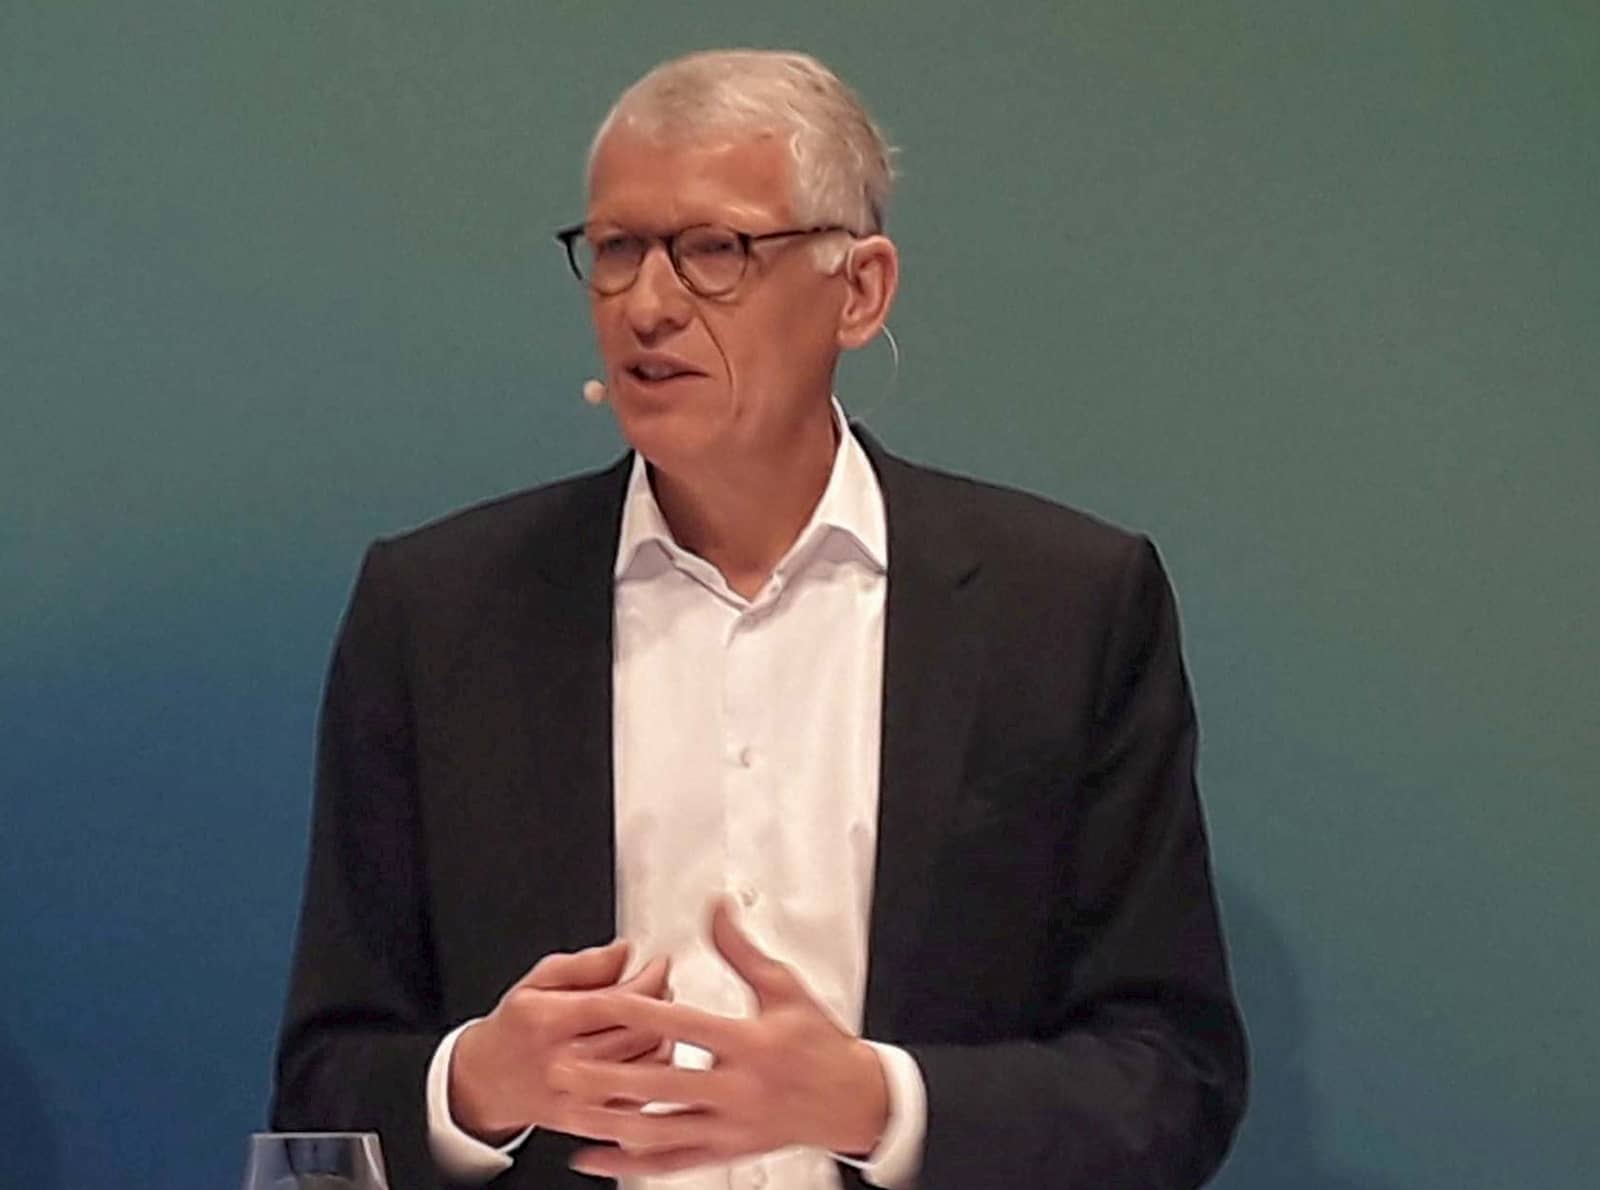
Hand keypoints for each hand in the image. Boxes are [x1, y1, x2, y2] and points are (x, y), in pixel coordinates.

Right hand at [449, 940, 670, 1142]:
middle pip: (637, 1033)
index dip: (649, 980)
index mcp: (548, 1022)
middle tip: (661, 987)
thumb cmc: (515, 1027)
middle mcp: (563, 1062)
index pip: (615, 1001)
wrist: (486, 1081)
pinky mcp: (589, 1120)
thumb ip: (584, 964)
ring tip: (655, 1017)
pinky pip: (641, 1097)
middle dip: (661, 1004)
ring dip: (664, 1036)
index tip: (660, 963)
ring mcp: (577, 1096)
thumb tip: (624, 950)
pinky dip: (656, 1070)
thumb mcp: (536, 982)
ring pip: (646, 1065)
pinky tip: (649, 1049)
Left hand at [548, 898, 889, 1178]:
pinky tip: (595, 1154)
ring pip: (659, 1130)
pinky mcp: (726, 1152)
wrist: (852, 1101)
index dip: (640, 1012)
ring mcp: (730, 1127)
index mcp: (751, 1045)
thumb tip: (715, 910)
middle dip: (607, 1077)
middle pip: (662, 1084)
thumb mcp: (785, 988)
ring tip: (568, 1110)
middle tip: (563, 1067)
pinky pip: (671, 1163)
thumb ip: (741, 951)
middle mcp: (738, 1090)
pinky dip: (630, 1162)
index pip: (685, 1025)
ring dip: (609, 1121)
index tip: (601, 1003)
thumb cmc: (819, 1043)